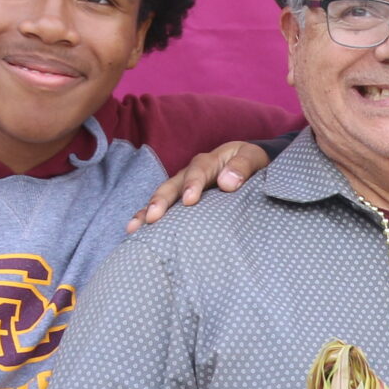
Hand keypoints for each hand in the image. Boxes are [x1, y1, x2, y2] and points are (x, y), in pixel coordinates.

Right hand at [127, 141, 268, 230]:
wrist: (248, 165)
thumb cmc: (251, 164)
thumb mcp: (253, 158)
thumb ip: (242, 167)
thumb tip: (226, 183)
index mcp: (210, 161)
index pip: (199, 171)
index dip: (193, 184)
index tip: (190, 200)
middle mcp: (191, 172)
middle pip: (172, 184)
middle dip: (162, 200)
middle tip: (154, 217)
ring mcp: (182, 186)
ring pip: (162, 196)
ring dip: (148, 210)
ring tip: (134, 227)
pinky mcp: (180, 199)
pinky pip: (162, 207)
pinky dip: (147, 216)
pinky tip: (135, 230)